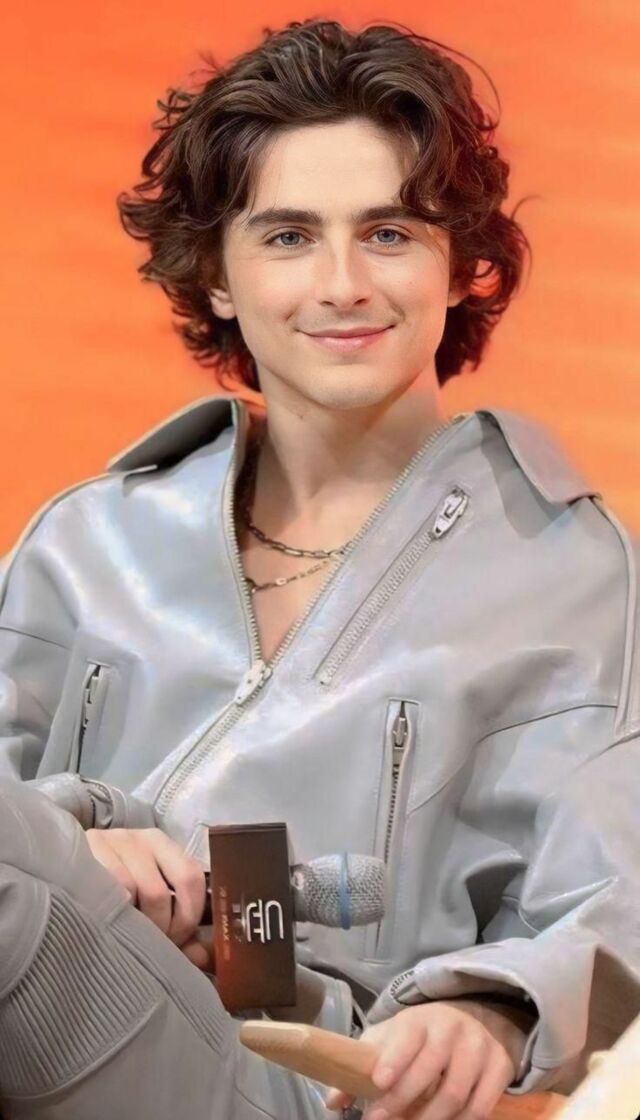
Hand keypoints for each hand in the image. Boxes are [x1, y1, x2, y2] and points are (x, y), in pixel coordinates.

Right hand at [86, 827, 207, 964]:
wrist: (66, 862)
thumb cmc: (116, 885)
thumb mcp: (150, 896)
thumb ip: (179, 928)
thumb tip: (203, 958)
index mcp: (166, 846)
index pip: (192, 878)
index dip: (189, 915)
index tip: (178, 940)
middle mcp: (143, 838)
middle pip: (167, 889)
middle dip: (164, 925)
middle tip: (155, 944)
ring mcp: (115, 841)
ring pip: (141, 891)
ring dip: (139, 924)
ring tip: (131, 935)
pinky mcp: (89, 850)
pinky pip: (112, 887)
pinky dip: (116, 912)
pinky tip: (109, 922)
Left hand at [324, 999, 530, 1119]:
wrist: (471, 1018)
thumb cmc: (419, 1036)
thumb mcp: (388, 1040)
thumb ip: (361, 1066)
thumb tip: (332, 1102)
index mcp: (419, 1020)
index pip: (406, 1036)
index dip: (394, 1059)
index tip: (378, 1083)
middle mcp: (451, 1028)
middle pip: (430, 1069)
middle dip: (403, 1101)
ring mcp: (479, 1046)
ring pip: (456, 1092)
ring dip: (432, 1119)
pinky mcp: (500, 1065)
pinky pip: (482, 1105)